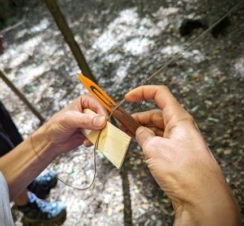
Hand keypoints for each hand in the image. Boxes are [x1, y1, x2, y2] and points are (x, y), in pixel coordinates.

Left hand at [41, 95, 106, 155]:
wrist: (50, 141)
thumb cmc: (56, 126)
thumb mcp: (70, 120)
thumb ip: (86, 120)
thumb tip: (102, 120)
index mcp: (85, 101)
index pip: (100, 104)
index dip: (103, 114)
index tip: (103, 123)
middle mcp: (90, 111)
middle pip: (104, 117)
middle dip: (102, 127)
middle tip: (97, 133)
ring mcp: (91, 122)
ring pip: (103, 128)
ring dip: (98, 135)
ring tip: (87, 139)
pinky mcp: (91, 133)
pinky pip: (99, 136)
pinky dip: (94, 141)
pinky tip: (85, 142)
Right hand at [125, 85, 239, 225]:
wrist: (201, 198)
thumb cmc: (183, 171)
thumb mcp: (155, 148)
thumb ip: (143, 135)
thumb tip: (139, 131)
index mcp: (179, 119)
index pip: (160, 94)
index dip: (142, 92)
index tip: (128, 98)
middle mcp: (181, 128)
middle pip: (156, 114)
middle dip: (138, 116)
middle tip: (122, 123)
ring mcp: (180, 142)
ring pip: (157, 129)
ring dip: (142, 130)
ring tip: (127, 134)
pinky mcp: (178, 155)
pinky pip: (160, 142)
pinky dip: (148, 141)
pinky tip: (139, 146)